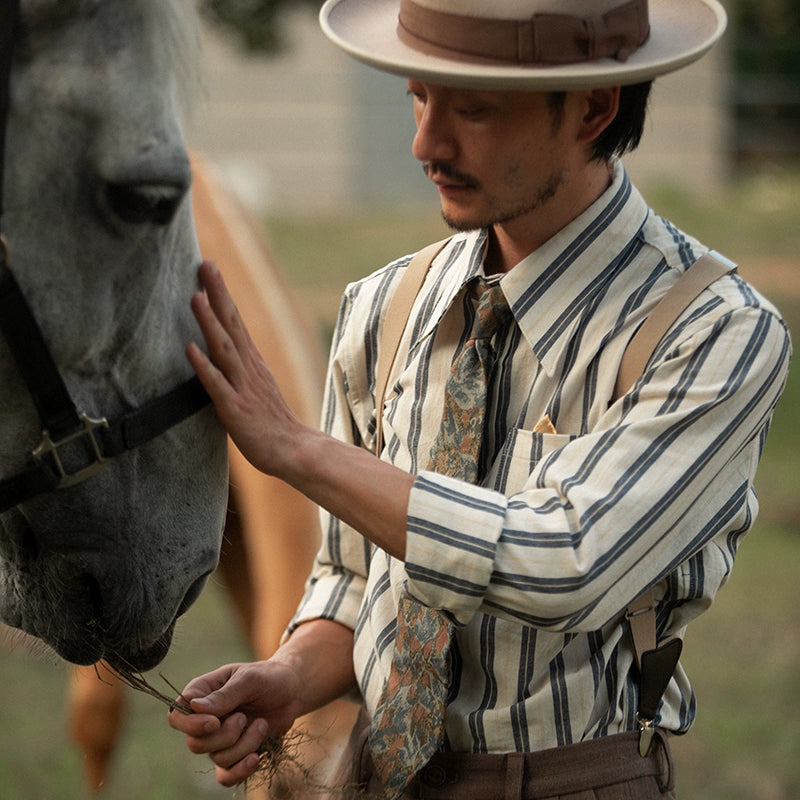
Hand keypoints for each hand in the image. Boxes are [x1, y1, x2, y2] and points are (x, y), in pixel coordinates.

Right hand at [167, 659, 303, 786]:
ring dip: (243, 745)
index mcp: (203, 693)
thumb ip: (224, 695)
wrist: (292, 691)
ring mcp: (220, 739)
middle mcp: (206, 718)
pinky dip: (240, 771)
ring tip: (261, 724)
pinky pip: (226, 776)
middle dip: (224, 735)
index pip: (177, 716)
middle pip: (195, 743)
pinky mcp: (236, 755)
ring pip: (217, 758)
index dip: (190, 725)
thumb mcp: (250, 679)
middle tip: (244, 717)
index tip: (214, 721)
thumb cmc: (269, 677)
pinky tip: (255, 758)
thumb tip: (194, 707)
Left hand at [187, 260, 306, 478]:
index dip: (221, 294)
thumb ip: (240, 370)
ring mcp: (243, 388)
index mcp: (253, 363)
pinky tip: (191, 350)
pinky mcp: (236, 409)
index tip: (209, 267)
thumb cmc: (273, 424)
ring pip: (224, 349)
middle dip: (218, 294)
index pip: (236, 321)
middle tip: (206, 264)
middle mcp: (249, 369)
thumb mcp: (256, 389)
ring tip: (195, 297)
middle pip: (232, 325)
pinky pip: (217, 385)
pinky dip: (204, 367)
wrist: (296, 451)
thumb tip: (223, 353)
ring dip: (209, 322)